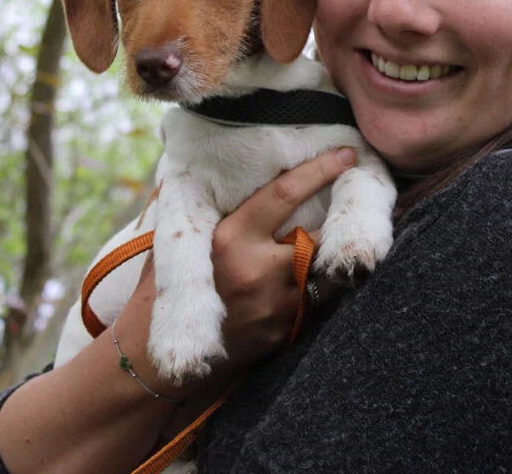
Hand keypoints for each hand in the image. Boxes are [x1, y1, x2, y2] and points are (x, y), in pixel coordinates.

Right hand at [113, 146, 355, 393]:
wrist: (160, 359)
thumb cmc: (170, 287)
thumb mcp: (182, 241)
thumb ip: (205, 209)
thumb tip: (217, 169)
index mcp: (231, 238)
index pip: (284, 194)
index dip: (319, 170)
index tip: (345, 154)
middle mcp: (256, 270)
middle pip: (316, 235)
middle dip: (334, 221)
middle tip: (351, 202)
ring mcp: (274, 306)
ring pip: (323, 271)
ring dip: (328, 257)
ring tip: (341, 242)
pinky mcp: (284, 332)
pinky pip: (315, 302)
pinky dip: (317, 287)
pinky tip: (314, 278)